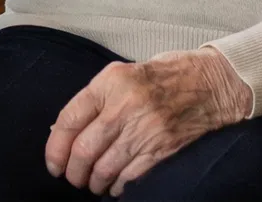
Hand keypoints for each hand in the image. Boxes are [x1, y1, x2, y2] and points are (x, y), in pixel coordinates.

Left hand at [44, 48, 251, 195]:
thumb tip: (63, 133)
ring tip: (92, 184)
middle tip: (72, 178)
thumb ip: (94, 100)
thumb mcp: (121, 75)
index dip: (55, 147)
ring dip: (93, 182)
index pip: (69, 118)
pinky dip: (117, 186)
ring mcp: (145, 129)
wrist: (208, 84)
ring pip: (104, 168)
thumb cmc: (160, 77)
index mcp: (110, 82)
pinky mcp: (162, 149)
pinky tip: (114, 186)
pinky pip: (129, 176)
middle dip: (73, 171)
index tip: (53, 163)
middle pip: (84, 149)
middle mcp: (124, 105)